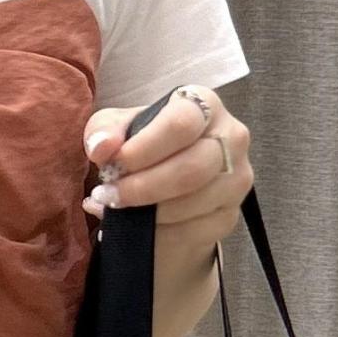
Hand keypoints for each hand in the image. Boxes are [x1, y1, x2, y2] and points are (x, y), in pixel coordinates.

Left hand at [81, 85, 253, 336]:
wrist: (151, 201)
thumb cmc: (129, 154)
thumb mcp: (110, 134)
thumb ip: (102, 133)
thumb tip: (101, 149)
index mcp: (201, 105)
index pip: (182, 120)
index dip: (144, 144)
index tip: (108, 163)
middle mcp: (231, 139)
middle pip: (195, 165)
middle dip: (147, 185)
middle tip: (109, 197)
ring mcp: (236, 182)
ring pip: (200, 200)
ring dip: (152, 210)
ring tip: (114, 212)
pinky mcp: (228, 219)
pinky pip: (199, 229)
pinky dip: (162, 231)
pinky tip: (135, 230)